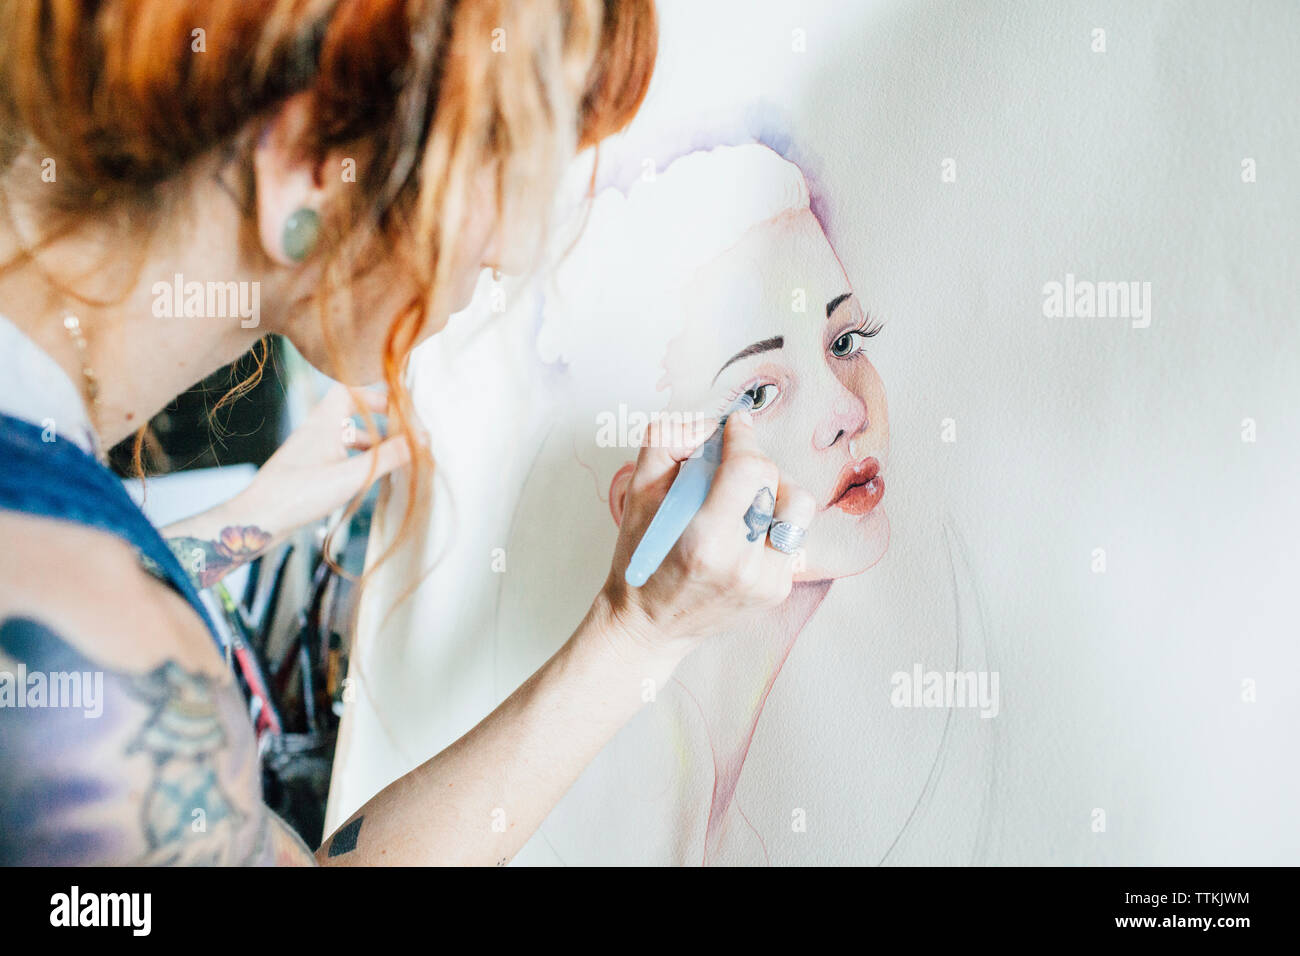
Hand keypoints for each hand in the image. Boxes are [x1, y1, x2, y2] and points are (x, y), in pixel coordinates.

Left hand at [237, 384, 412, 537]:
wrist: (258, 520)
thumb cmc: (297, 494)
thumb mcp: (351, 476)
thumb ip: (388, 457)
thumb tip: (421, 440)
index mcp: (324, 422)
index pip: (352, 389)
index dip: (377, 392)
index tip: (402, 407)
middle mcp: (317, 430)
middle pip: (352, 410)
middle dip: (380, 418)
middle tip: (403, 431)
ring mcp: (311, 449)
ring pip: (347, 435)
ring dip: (371, 442)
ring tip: (394, 457)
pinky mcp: (308, 468)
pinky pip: (340, 454)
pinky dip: (358, 459)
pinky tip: (369, 477)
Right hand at [597, 410, 816, 663]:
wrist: (648, 626)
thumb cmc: (640, 560)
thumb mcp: (636, 493)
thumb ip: (667, 442)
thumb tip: (711, 427)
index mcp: (705, 542)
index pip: (751, 470)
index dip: (744, 438)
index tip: (735, 426)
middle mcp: (743, 566)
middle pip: (779, 484)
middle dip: (755, 463)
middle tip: (729, 466)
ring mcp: (767, 582)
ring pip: (798, 509)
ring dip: (775, 491)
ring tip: (745, 497)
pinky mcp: (778, 591)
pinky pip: (793, 536)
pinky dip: (772, 521)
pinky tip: (744, 527)